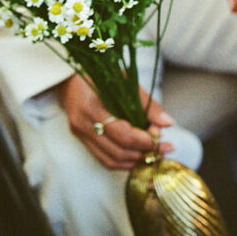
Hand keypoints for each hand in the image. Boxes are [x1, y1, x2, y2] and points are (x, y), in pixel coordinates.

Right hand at [57, 75, 174, 169]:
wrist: (68, 76)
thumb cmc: (99, 74)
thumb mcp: (125, 82)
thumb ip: (146, 104)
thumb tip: (168, 123)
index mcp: (91, 107)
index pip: (122, 134)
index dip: (145, 140)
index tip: (162, 137)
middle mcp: (83, 124)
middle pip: (118, 151)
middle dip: (144, 152)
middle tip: (163, 147)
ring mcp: (80, 134)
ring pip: (112, 160)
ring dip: (135, 160)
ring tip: (153, 153)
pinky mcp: (82, 139)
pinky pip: (104, 158)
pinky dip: (124, 161)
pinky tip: (137, 155)